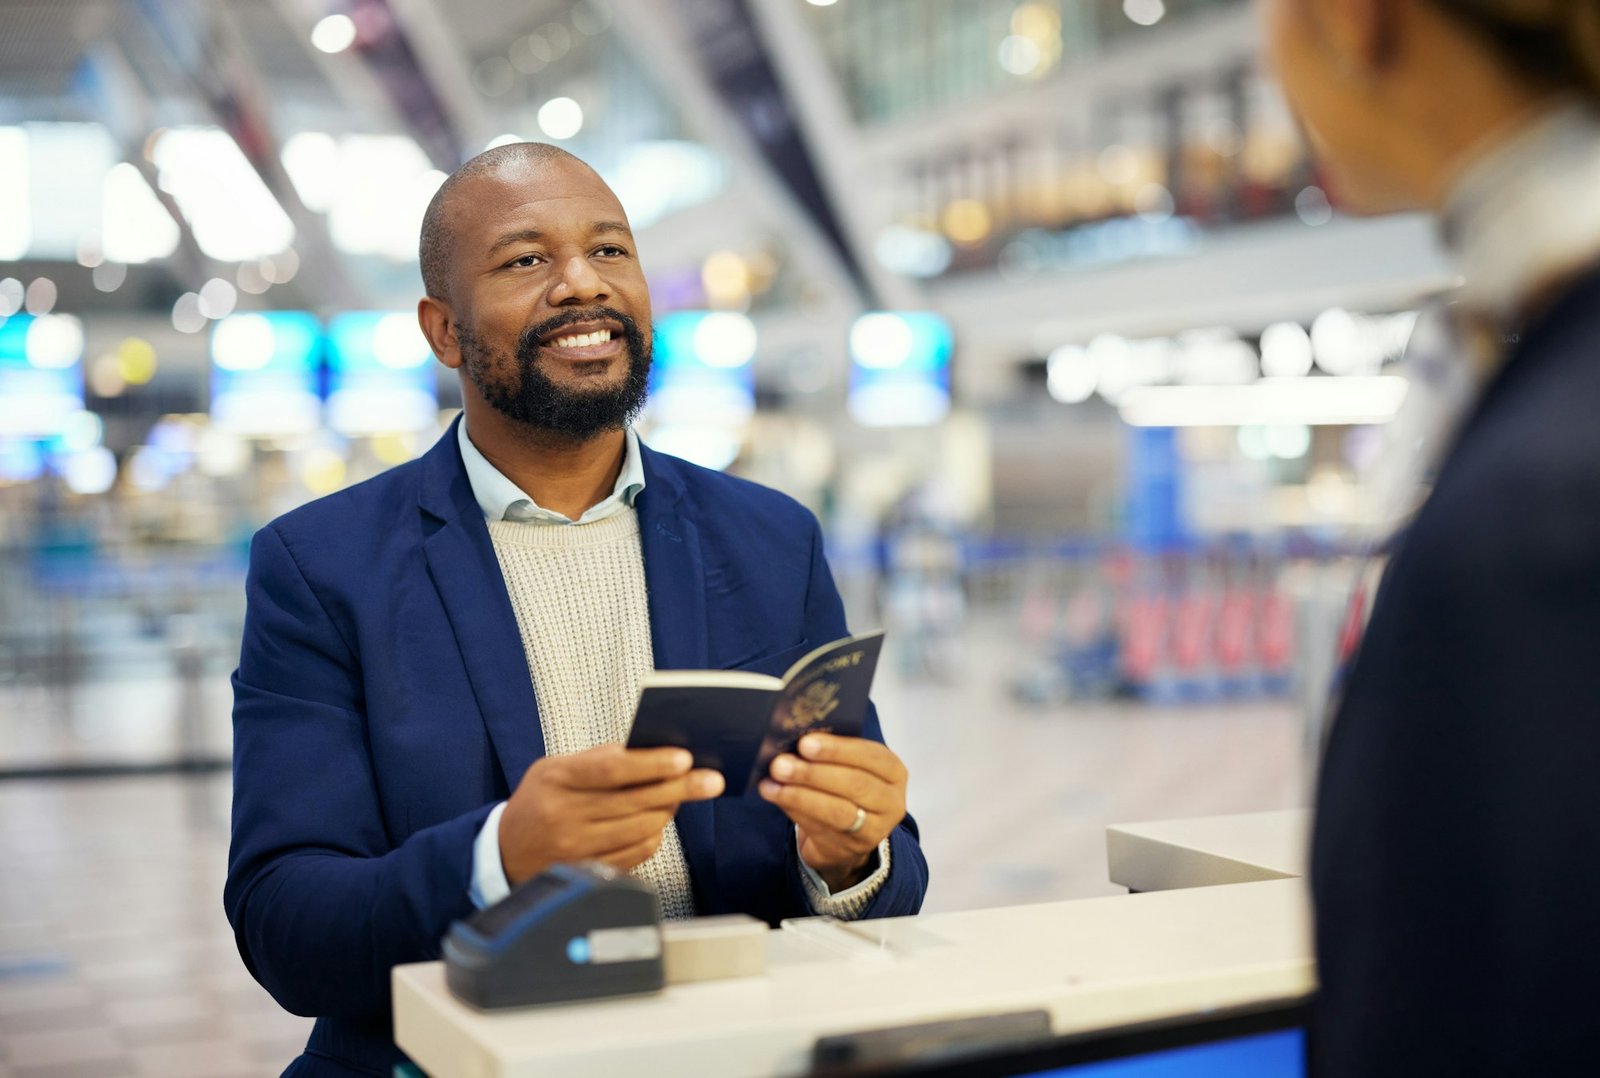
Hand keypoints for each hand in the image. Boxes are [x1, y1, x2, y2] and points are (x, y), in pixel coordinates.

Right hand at [499, 745, 723, 885]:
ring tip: (681, 796)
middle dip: (680, 788)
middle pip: (634, 801)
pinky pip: (636, 854)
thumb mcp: (555, 768)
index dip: (650, 764)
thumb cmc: (540, 799)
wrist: (506, 851)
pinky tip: (657, 821)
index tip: (684, 758)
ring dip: (669, 811)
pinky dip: (653, 835)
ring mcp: (575, 848)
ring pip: (640, 829)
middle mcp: (564, 815)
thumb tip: (652, 752)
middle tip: (711, 780)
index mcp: (556, 779)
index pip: (611, 769)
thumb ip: (598, 759)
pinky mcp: (588, 871)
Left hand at [759, 732, 907, 892]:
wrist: (848, 833)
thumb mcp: (849, 766)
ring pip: (838, 811)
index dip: (838, 749)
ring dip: (800, 795)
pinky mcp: (851, 849)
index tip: (805, 742)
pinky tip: (776, 797)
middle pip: (855, 784)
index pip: (871, 756)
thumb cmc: (845, 785)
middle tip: (780, 763)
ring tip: (771, 783)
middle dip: (814, 772)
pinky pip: (821, 828)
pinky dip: (795, 810)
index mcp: (893, 771)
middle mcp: (891, 801)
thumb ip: (830, 753)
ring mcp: (874, 829)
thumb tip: (792, 742)